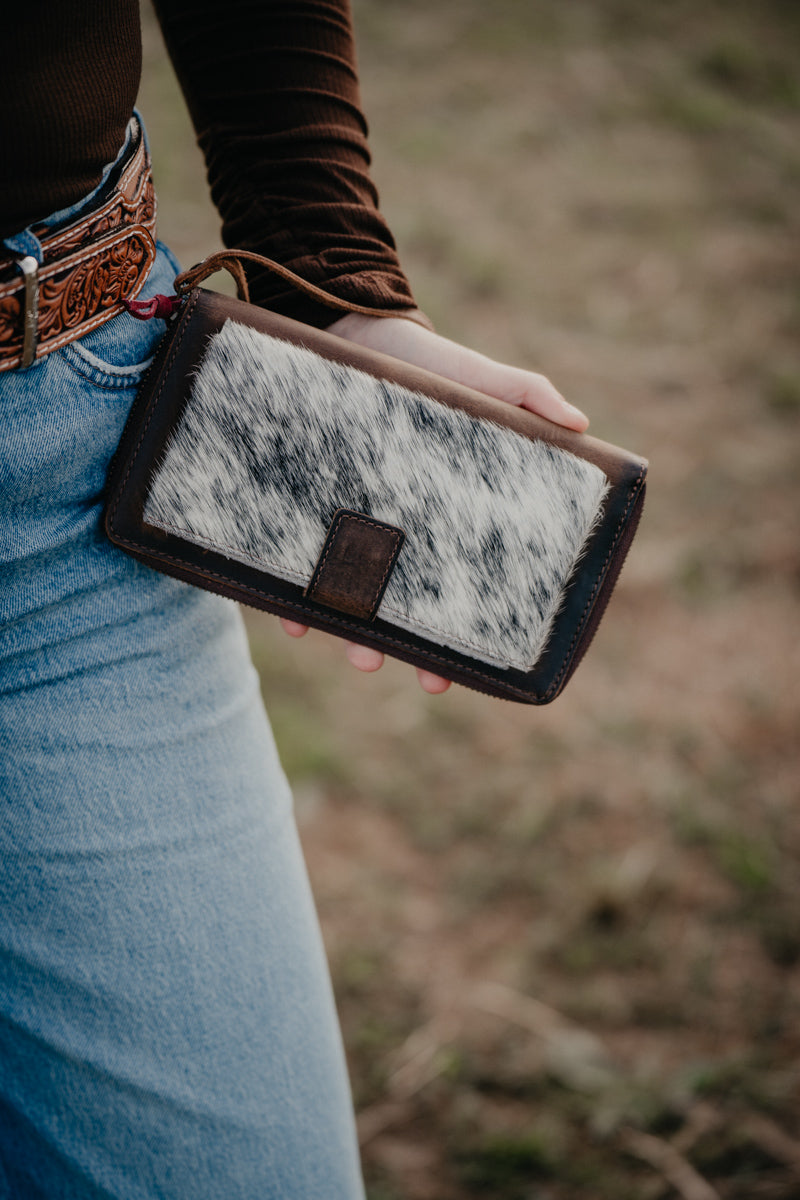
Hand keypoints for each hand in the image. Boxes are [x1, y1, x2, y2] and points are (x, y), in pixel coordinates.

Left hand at [281, 313, 588, 693]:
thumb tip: (580, 424)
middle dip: (406, 647)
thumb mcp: (479, 380)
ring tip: (356, 652)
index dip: (465, 633)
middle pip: (401, 606)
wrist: (353, 333)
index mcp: (441, 518)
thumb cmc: (427, 366)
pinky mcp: (299, 509)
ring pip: (347, 595)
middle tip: (412, 673)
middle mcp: (394, 533)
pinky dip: (290, 595)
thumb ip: (526, 396)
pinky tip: (292, 617)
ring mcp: (346, 525)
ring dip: (351, 630)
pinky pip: (291, 562)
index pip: (457, 587)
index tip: (467, 673)